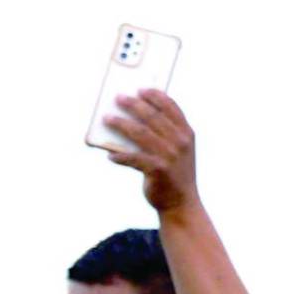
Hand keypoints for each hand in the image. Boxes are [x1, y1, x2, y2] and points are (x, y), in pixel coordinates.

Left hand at [102, 89, 200, 213]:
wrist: (181, 204)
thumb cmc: (173, 174)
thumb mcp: (177, 151)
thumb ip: (165, 135)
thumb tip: (132, 119)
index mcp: (187, 134)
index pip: (171, 108)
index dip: (155, 96)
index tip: (141, 88)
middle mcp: (180, 142)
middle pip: (152, 117)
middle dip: (133, 105)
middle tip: (118, 97)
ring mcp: (169, 156)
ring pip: (140, 133)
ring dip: (121, 124)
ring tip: (107, 118)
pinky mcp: (158, 170)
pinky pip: (133, 158)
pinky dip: (120, 156)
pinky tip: (109, 156)